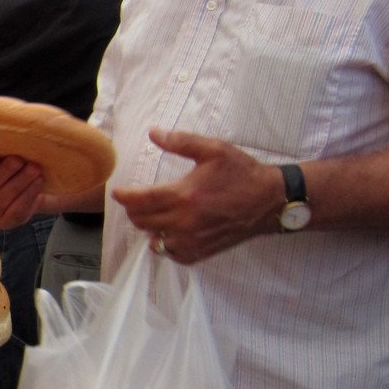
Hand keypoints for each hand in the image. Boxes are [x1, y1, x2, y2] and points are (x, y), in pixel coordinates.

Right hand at [0, 155, 45, 229]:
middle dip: (5, 172)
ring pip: (5, 197)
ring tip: (34, 168)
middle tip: (18, 160)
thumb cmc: (0, 177)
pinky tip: (38, 181)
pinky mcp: (7, 222)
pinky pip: (18, 207)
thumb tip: (2, 141)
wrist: (14, 200)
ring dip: (21, 181)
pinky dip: (29, 193)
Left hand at [111, 128, 282, 263]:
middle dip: (134, 210)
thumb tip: (153, 133)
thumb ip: (181, 141)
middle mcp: (184, 222)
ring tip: (153, 215)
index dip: (124, 197)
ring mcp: (193, 240)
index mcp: (184, 195)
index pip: (140, 201)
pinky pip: (172, 254)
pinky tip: (170, 232)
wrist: (271, 201)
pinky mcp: (202, 252)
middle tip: (137, 200)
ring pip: (154, 240)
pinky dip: (165, 245)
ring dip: (148, 228)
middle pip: (142, 221)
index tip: (118, 192)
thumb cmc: (242, 173)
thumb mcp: (213, 149)